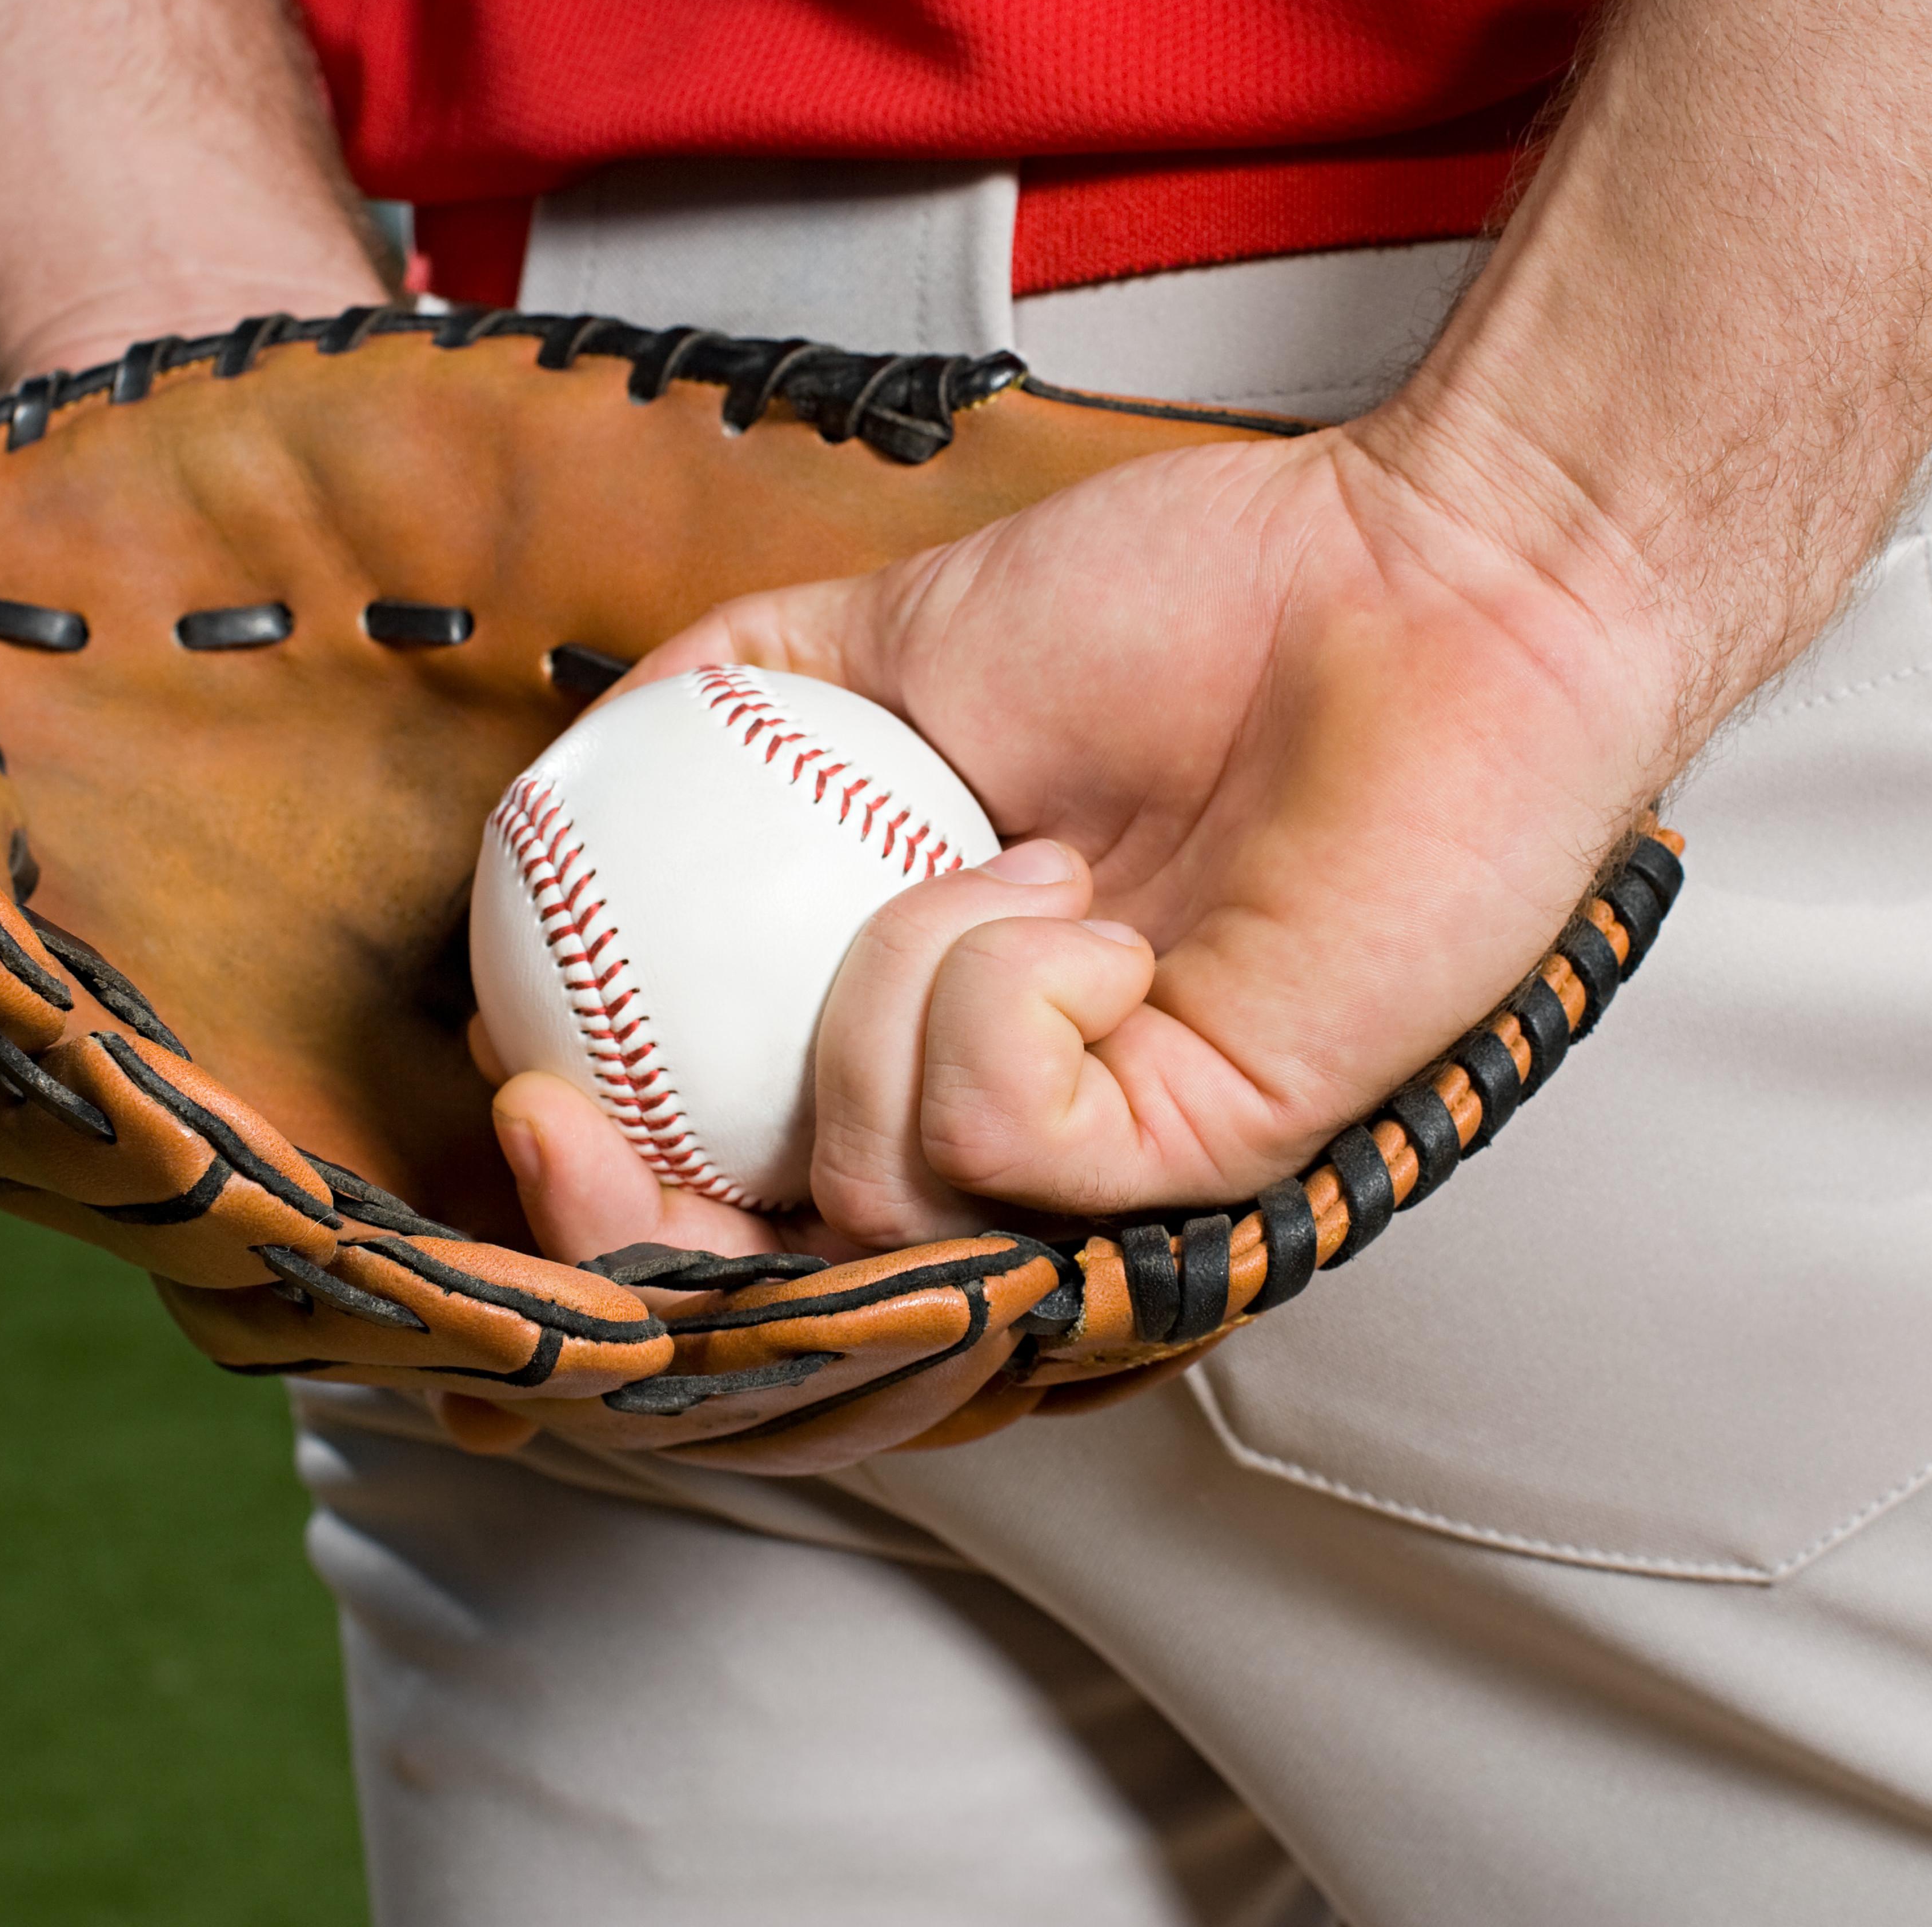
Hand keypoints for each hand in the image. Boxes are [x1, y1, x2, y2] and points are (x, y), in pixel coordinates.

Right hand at [488, 412, 1694, 1264]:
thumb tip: (570, 786)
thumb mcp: (893, 646)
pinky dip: (988, 985)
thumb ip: (729, 711)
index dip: (602, 1248)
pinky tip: (1087, 901)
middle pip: (784, 1353)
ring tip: (1001, 856)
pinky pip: (990, 1134)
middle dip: (635, 1263)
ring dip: (869, 1008)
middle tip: (566, 1119)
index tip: (524, 1101)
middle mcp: (1020, 1174)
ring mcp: (1116, 1191)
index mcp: (937, 1085)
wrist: (1406, 578)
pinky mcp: (1204, 1169)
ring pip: (873, 1218)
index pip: (744, 1263)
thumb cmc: (1194, 607)